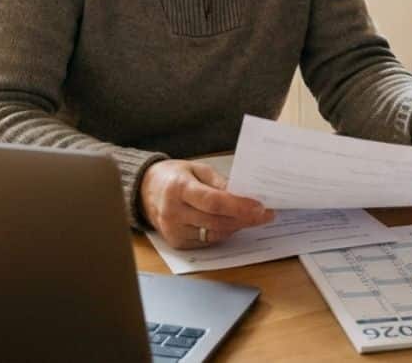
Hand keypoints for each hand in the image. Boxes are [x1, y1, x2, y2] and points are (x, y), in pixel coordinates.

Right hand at [139, 160, 274, 248]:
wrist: (146, 191)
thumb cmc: (175, 177)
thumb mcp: (197, 169)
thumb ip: (220, 182)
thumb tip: (243, 195)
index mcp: (179, 188)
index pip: (213, 202)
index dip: (239, 206)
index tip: (260, 207)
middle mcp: (174, 212)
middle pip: (217, 221)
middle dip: (245, 219)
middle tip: (265, 214)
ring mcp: (174, 230)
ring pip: (214, 234)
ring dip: (236, 227)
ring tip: (252, 217)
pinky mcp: (177, 242)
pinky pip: (207, 241)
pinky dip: (222, 233)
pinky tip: (231, 224)